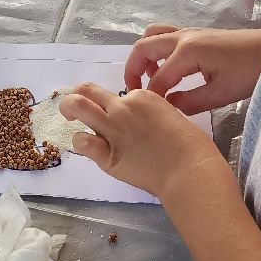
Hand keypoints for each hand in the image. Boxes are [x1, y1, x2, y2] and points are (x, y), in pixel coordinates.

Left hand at [59, 82, 220, 198]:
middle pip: (87, 90)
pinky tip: (87, 147)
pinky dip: (80, 142)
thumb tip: (142, 123)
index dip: (115, 106)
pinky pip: (81, 141)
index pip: (117, 96)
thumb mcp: (172, 117)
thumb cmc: (191, 146)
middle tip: (76, 108)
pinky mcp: (106, 154)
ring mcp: (111, 129)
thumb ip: (152, 115)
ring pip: (77, 106)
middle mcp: (122, 108)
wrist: (189, 170)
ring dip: (69, 110)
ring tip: (70, 119)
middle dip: (78, 95)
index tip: (120, 118)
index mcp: (142, 97)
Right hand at [123, 23, 260, 113]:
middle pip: (143, 48)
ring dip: (144, 56)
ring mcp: (189, 33)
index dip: (151, 98)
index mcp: (187, 52)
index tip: (149, 113)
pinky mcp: (196, 34)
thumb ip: (190, 102)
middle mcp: (183, 38)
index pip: (157, 78)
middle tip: (134, 91)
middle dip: (133, 70)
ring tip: (150, 77)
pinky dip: (157, 50)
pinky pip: (165, 37)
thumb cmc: (250, 72)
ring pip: (152, 37)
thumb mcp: (221, 94)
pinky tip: (169, 69)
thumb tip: (168, 106)